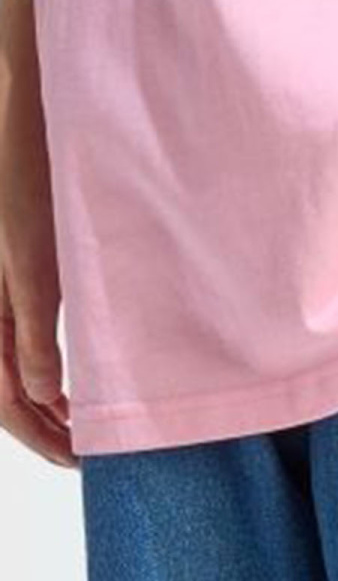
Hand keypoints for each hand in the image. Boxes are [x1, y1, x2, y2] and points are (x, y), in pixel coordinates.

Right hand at [0, 109, 78, 469]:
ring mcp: (6, 292)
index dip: (41, 434)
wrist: (28, 121)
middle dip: (44, 428)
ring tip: (84, 424)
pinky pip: (24, 336)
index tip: (78, 458)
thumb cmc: (27, 178)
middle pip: (9, 391)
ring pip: (15, 368)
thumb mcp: (31, 256)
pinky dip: (47, 365)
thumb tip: (41, 394)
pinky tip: (76, 373)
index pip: (7, 398)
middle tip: (86, 455)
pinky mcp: (23, 272)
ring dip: (47, 401)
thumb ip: (31, 324)